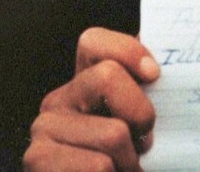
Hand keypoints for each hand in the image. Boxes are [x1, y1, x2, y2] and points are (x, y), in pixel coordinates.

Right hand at [23, 28, 159, 171]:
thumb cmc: (132, 164)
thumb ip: (149, 93)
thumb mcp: (144, 123)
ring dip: (130, 162)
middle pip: (107, 77)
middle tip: (145, 142)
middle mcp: (59, 101)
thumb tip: (162, 70)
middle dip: (141, 113)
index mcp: (84, 83)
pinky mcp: (37, 162)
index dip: (127, 50)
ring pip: (112, 132)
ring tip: (124, 171)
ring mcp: (43, 132)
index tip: (155, 75)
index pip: (94, 42)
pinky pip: (97, 166)